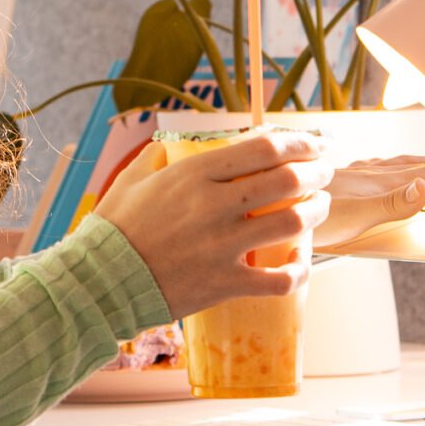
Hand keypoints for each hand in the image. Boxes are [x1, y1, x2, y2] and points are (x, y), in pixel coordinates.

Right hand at [93, 130, 333, 317]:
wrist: (100, 282)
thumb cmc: (115, 229)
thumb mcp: (133, 178)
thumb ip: (161, 155)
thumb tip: (177, 142)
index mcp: (194, 174)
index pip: (263, 148)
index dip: (298, 142)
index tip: (313, 144)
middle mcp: (214, 206)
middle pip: (287, 180)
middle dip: (317, 173)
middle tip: (325, 172)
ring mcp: (222, 246)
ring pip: (292, 222)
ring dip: (316, 212)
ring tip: (320, 206)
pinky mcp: (225, 283)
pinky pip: (278, 280)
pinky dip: (299, 271)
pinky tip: (301, 263)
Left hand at [315, 157, 424, 249]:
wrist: (270, 203)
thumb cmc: (307, 214)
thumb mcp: (353, 215)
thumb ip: (394, 203)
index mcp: (387, 181)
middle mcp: (379, 173)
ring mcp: (366, 174)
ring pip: (416, 167)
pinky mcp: (353, 179)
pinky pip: (397, 171)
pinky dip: (417, 172)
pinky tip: (409, 176)